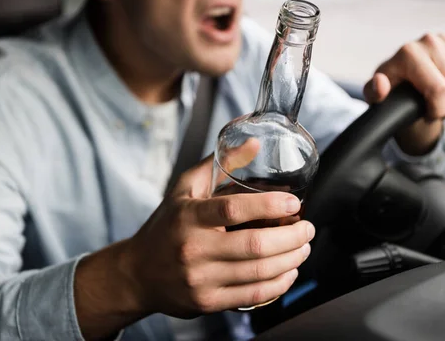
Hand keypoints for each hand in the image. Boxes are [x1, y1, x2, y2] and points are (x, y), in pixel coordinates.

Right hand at [126, 152, 314, 317]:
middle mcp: (193, 249)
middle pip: (255, 245)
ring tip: (303, 248)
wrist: (137, 274)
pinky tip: (288, 271)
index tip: (293, 202)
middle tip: (307, 228)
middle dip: (292, 237)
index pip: (233, 209)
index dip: (269, 205)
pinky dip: (278, 284)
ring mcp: (200, 279)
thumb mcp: (184, 190)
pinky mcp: (207, 302)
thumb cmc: (165, 227)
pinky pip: (252, 296)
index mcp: (188, 217)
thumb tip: (254, 144)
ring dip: (291, 260)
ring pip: (259, 273)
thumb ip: (219, 165)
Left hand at [363, 33, 444, 154]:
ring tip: (443, 103)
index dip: (437, 109)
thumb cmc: (389, 90)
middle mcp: (429, 40)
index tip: (427, 114)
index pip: (438, 88)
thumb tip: (380, 83)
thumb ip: (374, 93)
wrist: (404, 79)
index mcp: (408, 53)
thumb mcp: (376, 96)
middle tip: (436, 111)